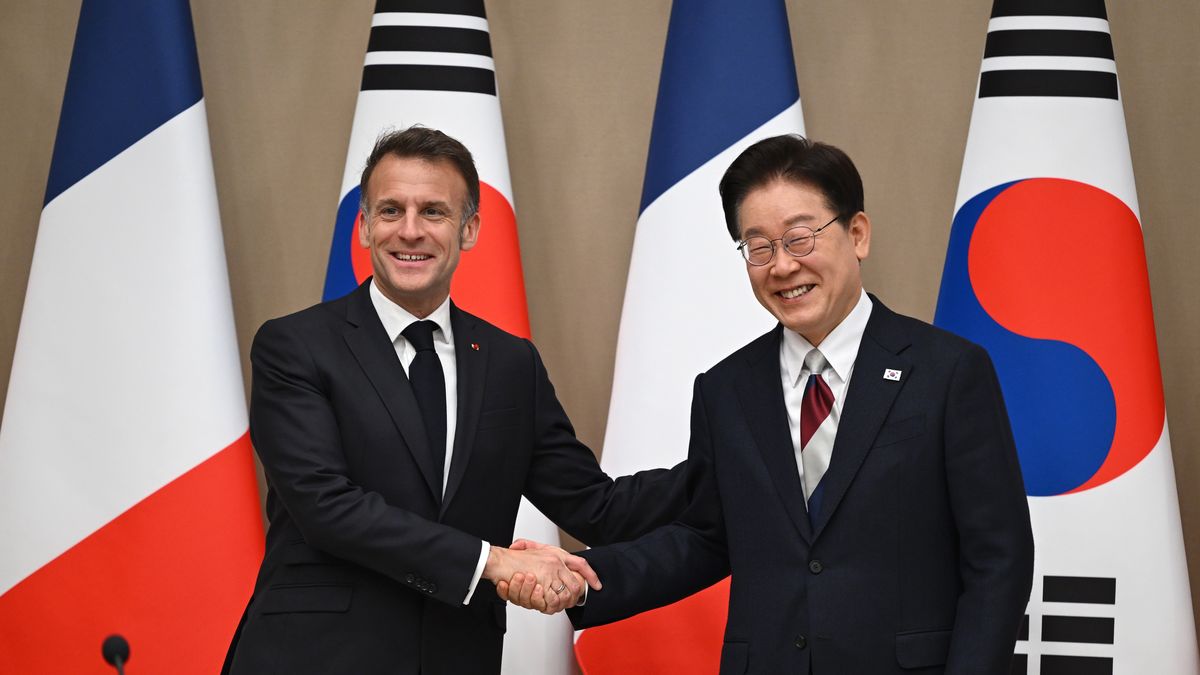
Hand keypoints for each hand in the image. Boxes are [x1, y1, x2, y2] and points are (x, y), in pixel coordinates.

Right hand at [484, 539, 598, 613]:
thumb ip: (545, 556)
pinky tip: (538, 598)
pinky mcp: (541, 579)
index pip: (581, 564)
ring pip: (565, 594)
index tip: (597, 585)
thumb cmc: (513, 559)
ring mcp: (550, 570)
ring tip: (545, 601)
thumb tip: (555, 570)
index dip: (590, 575)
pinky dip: (547, 603)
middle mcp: (556, 560)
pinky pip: (552, 599)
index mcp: (556, 554)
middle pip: (576, 584)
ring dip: (557, 602)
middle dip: (572, 598)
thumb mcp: (532, 551)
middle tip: (562, 602)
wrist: (499, 561)